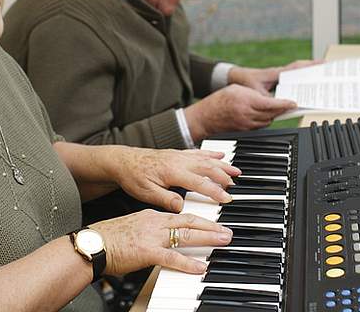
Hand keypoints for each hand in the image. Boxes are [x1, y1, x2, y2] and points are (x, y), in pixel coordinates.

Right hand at [92, 210, 232, 274]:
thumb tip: (165, 240)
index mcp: (152, 216)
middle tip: (228, 230)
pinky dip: (189, 262)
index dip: (201, 219)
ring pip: (186, 235)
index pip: (182, 215)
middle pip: (190, 221)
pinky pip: (173, 258)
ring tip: (223, 241)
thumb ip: (151, 230)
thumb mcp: (134, 227)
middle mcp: (155, 222)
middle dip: (212, 225)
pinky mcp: (147, 252)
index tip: (214, 223)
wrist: (92, 244)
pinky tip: (201, 267)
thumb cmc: (108, 239)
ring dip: (208, 238)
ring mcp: (152, 236)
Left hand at [109, 146, 240, 211]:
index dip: (215, 191)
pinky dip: (212, 154)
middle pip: (208, 168)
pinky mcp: (177, 154)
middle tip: (235, 187)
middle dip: (224, 177)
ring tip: (236, 171)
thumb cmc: (133, 177)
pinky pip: (199, 152)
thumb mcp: (146, 193)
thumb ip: (165, 200)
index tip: (226, 198)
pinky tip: (221, 155)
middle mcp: (179, 161)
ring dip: (223, 165)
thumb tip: (182, 207)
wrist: (123, 160)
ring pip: (206, 159)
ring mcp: (179, 156)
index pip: (199, 183)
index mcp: (173, 172)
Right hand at [185, 84, 296, 139]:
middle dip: (282, 110)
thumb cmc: (220, 100)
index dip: (284, 104)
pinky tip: (266, 115)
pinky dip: (265, 120)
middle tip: (290, 105)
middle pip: (272, 114)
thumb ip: (254, 94)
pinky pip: (260, 126)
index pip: (271, 104)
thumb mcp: (237, 89)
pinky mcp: (246, 131)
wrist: (206, 117)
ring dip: (274, 116)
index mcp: (247, 102)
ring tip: (279, 109)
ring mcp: (247, 125)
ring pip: (268, 121)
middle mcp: (248, 115)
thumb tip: (267, 98)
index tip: (293, 104)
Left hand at [228, 59, 321, 94]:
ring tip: (324, 80)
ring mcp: (281, 76)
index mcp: (279, 73)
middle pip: (303, 69)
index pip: (298, 67)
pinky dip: (301, 83)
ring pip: (299, 74)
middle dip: (316, 69)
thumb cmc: (247, 83)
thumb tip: (281, 106)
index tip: (324, 64)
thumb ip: (270, 100)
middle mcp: (282, 73)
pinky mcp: (279, 81)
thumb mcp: (258, 93)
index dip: (311, 65)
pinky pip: (293, 81)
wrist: (237, 78)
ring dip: (310, 75)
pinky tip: (307, 90)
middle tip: (330, 70)